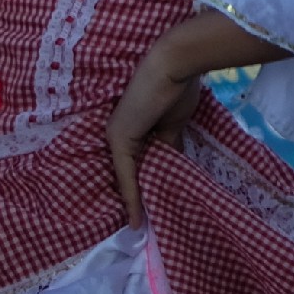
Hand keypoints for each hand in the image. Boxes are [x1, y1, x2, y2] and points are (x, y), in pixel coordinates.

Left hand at [107, 38, 205, 225]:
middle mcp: (118, 134)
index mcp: (132, 128)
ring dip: (134, 203)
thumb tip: (172, 166)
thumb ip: (168, 146)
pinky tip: (138, 219)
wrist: (174, 65)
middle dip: (138, 198)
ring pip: (126, 178)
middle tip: (147, 223)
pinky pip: (126, 176)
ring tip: (142, 228)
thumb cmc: (178, 87)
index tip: (152, 205)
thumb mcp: (174, 124)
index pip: (137, 162)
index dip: (144, 184)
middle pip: (128, 173)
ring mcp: (116, 138)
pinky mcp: (119, 141)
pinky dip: (131, 199)